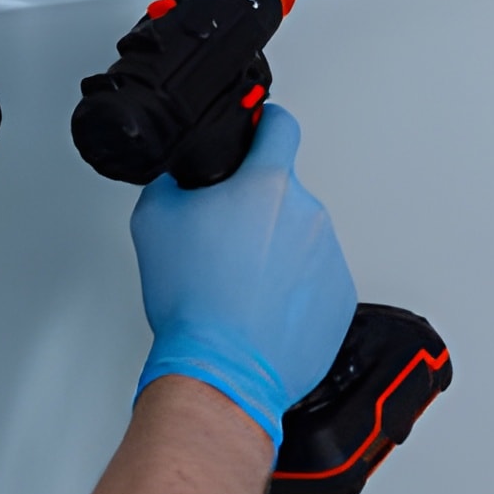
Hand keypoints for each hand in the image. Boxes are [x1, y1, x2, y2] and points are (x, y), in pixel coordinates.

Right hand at [129, 104, 356, 447]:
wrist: (222, 371)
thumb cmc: (194, 303)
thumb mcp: (154, 220)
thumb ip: (171, 181)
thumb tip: (179, 174)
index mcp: (266, 185)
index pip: (280, 126)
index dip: (266, 122)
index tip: (262, 126)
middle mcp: (307, 214)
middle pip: (283, 192)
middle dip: (258, 208)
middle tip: (225, 241)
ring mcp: (329, 257)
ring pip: (300, 236)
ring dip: (277, 249)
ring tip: (240, 283)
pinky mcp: (340, 298)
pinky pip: (315, 277)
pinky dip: (293, 286)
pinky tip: (260, 306)